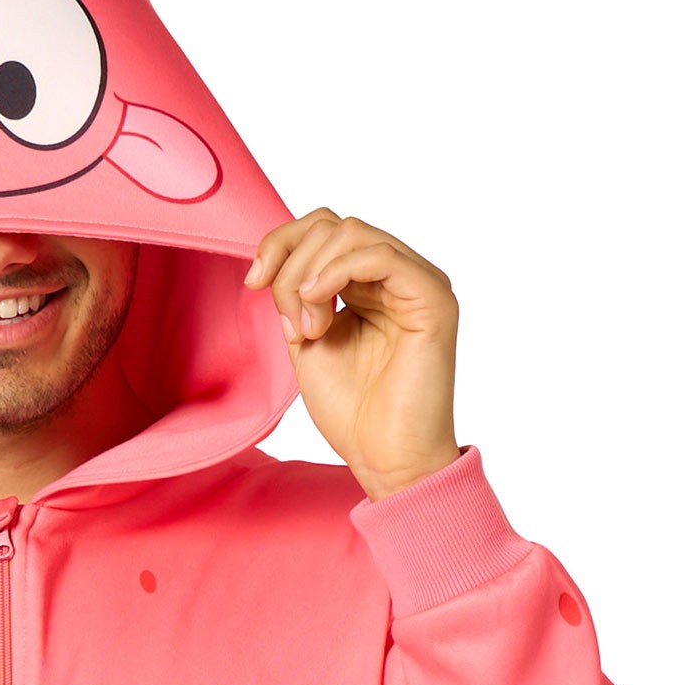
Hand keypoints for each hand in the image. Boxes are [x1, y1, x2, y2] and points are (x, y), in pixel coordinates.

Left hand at [245, 209, 459, 498]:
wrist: (385, 459)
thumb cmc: (353, 412)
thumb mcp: (308, 340)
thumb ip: (296, 295)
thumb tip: (275, 259)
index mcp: (370, 284)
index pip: (323, 230)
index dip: (281, 244)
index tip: (252, 282)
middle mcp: (397, 276)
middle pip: (332, 225)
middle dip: (292, 266)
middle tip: (288, 324)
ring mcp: (418, 282)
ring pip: (351, 233)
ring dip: (310, 275)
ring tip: (306, 328)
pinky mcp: (432, 298)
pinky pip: (380, 255)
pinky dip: (337, 272)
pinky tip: (316, 304)